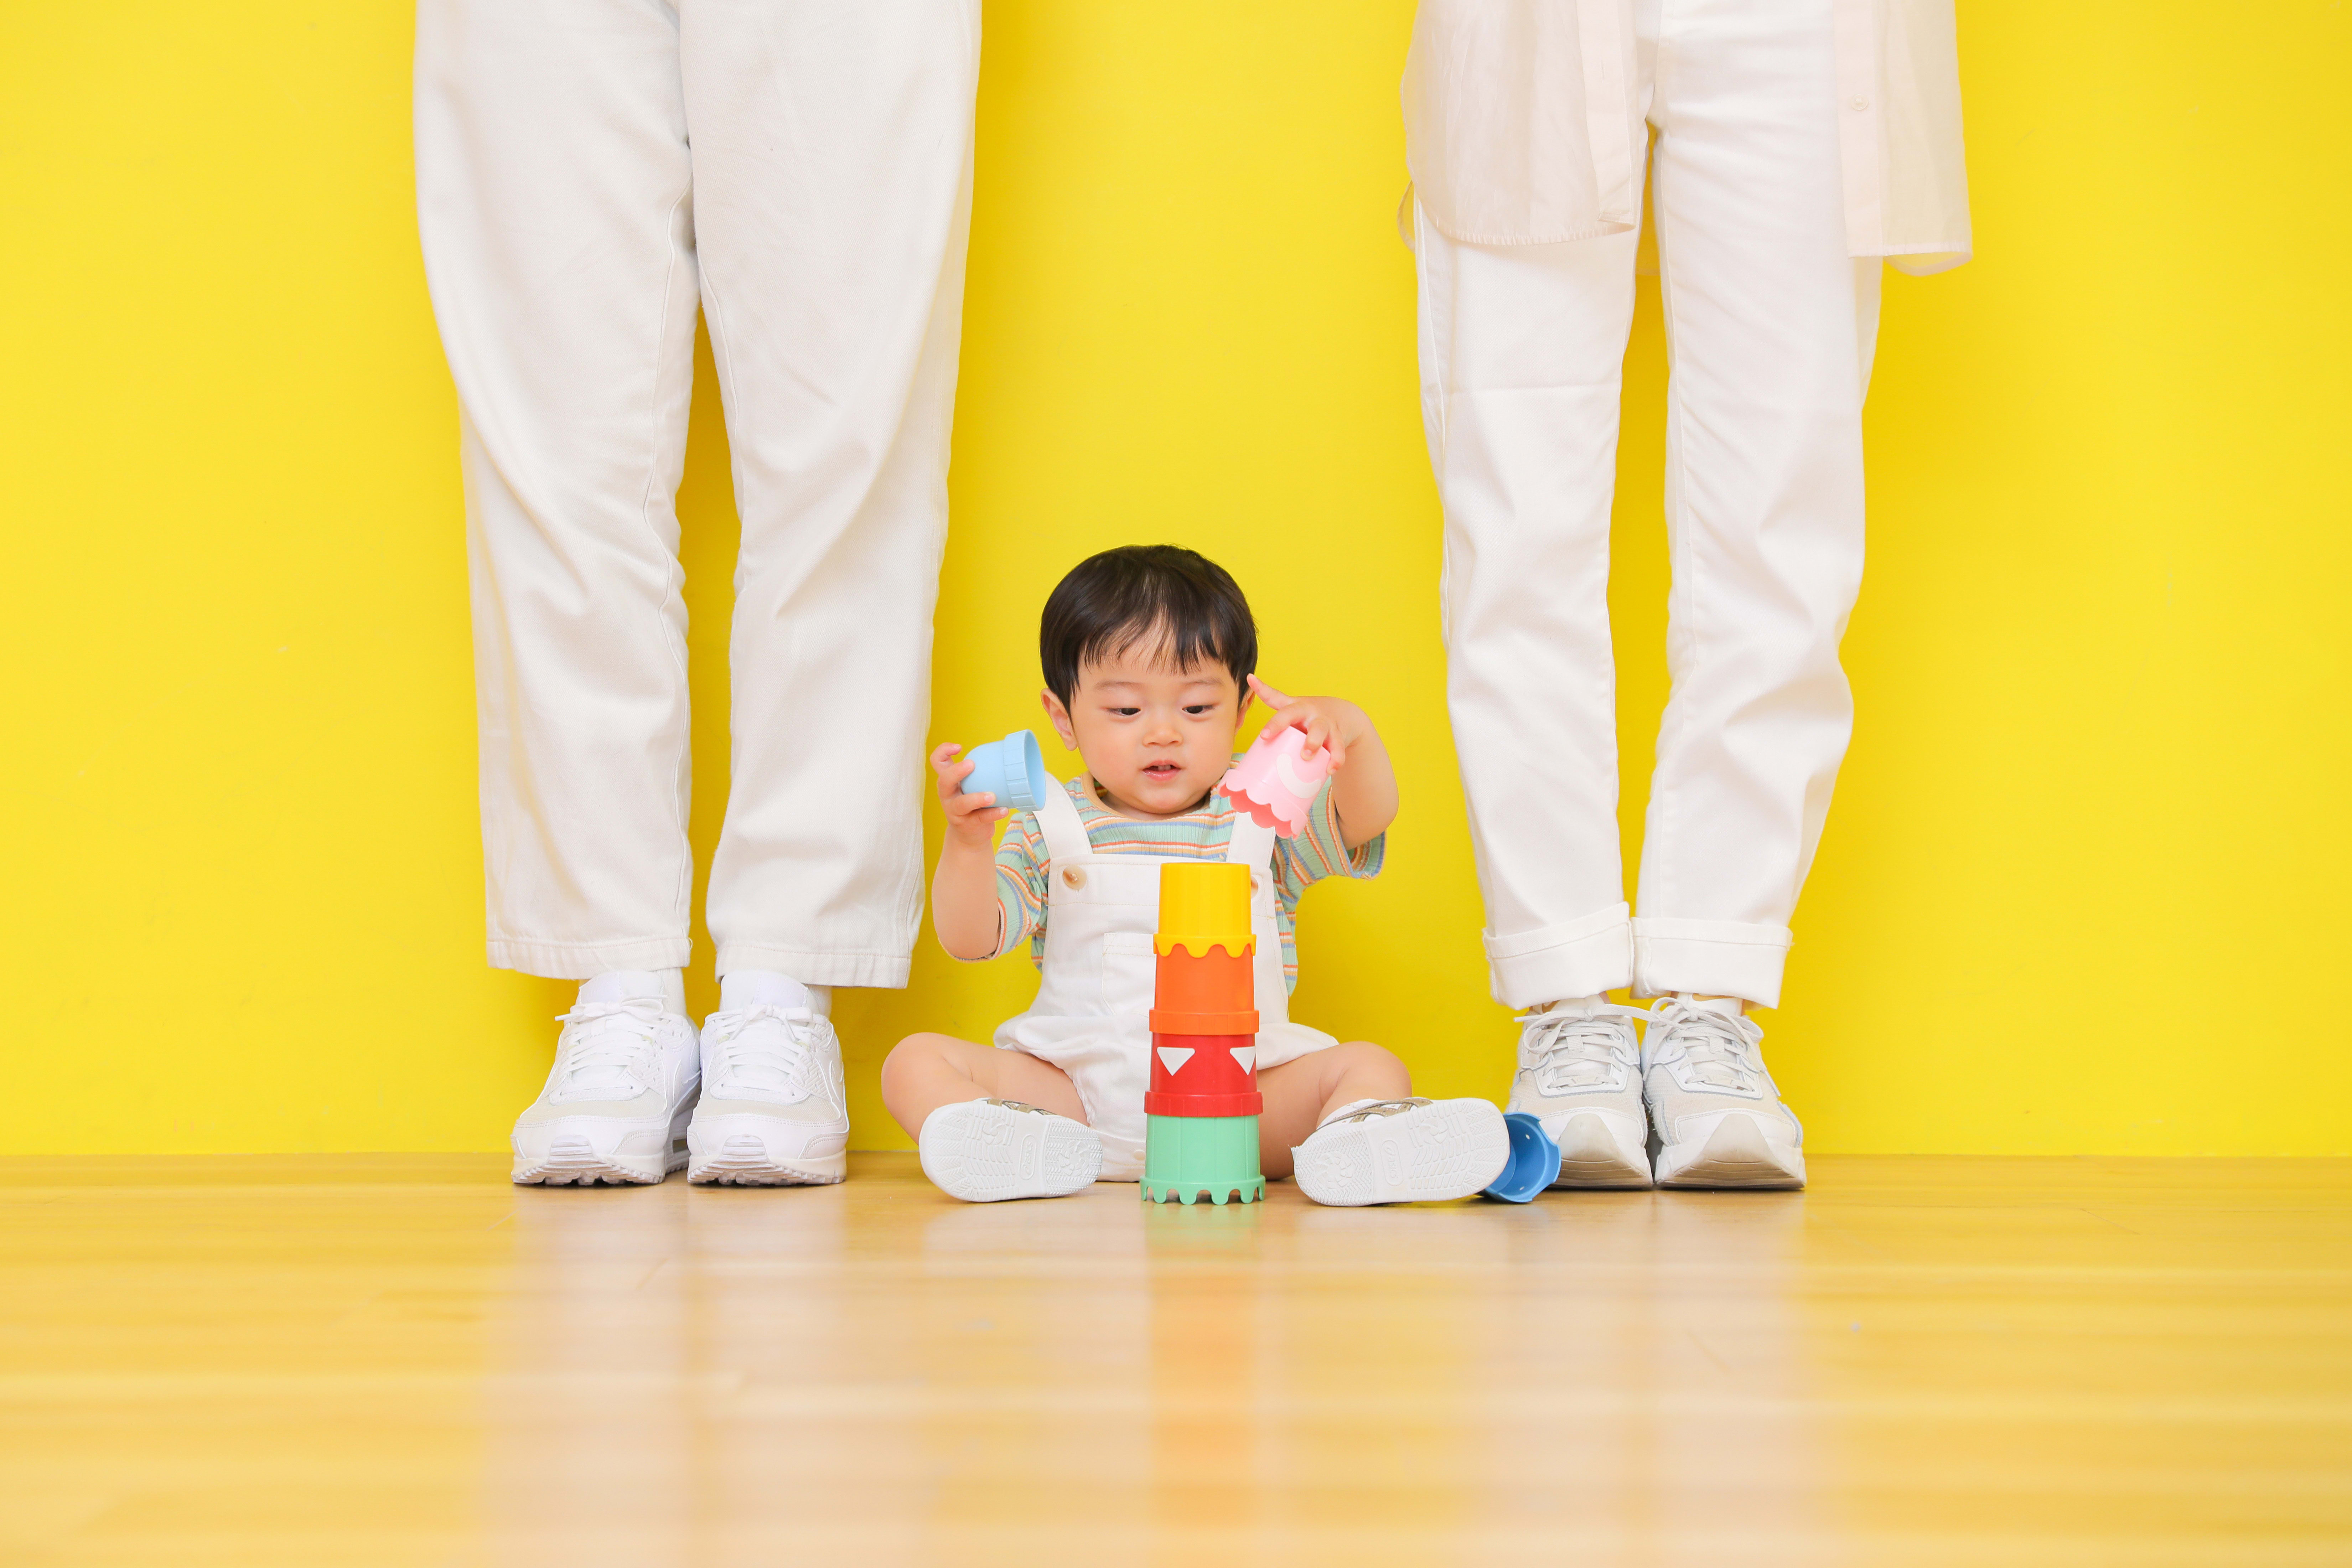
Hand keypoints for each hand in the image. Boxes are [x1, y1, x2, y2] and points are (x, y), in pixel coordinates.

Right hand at [930, 742, 1006, 849]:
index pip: (937, 762)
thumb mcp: (971, 787)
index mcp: (948, 782)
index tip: (959, 747)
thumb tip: (1007, 753)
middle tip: (972, 764)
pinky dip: (993, 814)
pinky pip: (980, 818)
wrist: (969, 837)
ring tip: (991, 796)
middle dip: (956, 772)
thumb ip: (981, 773)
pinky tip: (1004, 810)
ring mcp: (955, 811)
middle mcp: (947, 796)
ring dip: (976, 798)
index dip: (943, 751)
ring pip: (961, 804)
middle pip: (943, 781)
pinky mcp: (967, 825)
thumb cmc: (973, 805)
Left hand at [1244, 675, 1363, 769]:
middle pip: (1295, 713)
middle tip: (1267, 735)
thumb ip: (1271, 699)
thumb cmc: (1308, 714)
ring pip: (1320, 731)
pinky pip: (1338, 749)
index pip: (1275, 697)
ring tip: (1306, 756)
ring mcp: (1325, 723)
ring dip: (1313, 743)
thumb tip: (1248, 684)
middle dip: (1279, 722)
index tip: (1250, 679)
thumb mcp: (1291, 707)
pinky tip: (1330, 770)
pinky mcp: (1339, 737)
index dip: (1262, 689)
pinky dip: (1335, 760)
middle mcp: (1309, 712)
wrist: (1343, 713)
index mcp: (1294, 706)